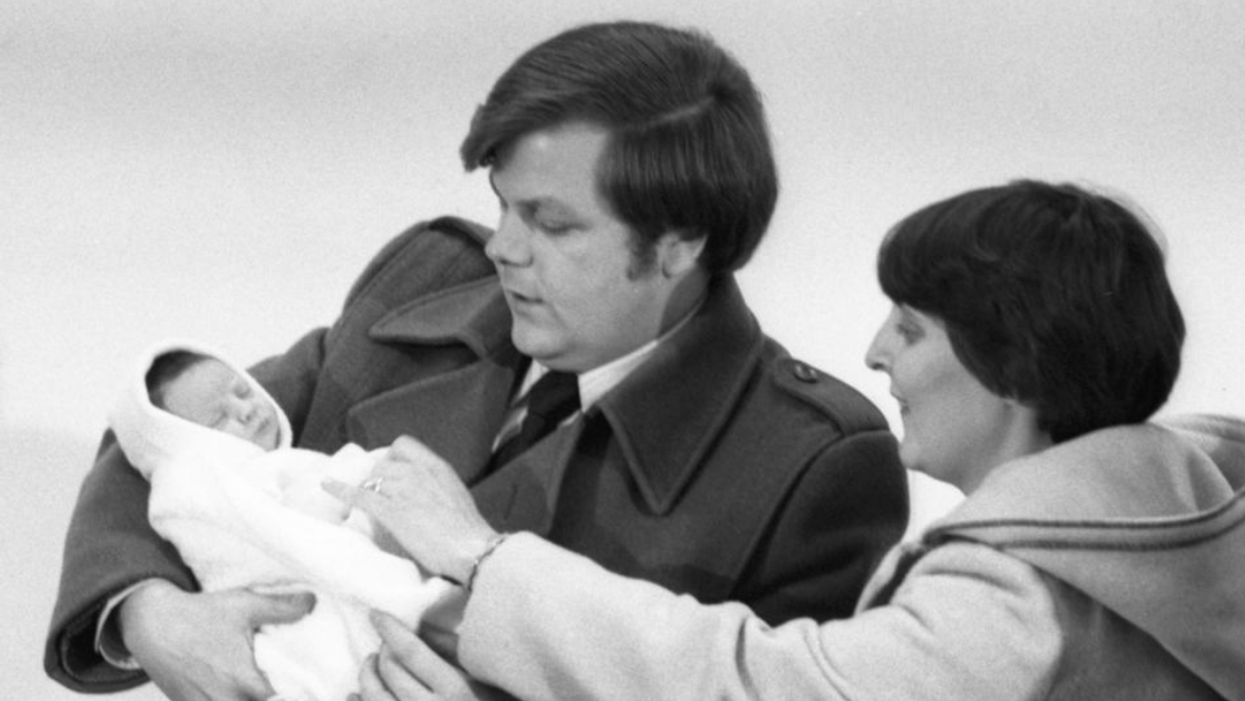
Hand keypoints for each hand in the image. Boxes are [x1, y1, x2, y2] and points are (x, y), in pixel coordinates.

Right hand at [119, 580, 313, 700]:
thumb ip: (282, 608)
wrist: (151, 624)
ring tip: (259, 689)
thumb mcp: (244, 605)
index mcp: (243, 681)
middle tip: (282, 687)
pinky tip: (237, 692)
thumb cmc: (200, 614)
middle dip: (272, 698)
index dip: (295, 696)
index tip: (305, 688)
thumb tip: (312, 602)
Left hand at [323, 436, 497, 583]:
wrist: (470, 549)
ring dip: (367, 489)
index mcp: (437, 467)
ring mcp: (403, 489)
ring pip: (372, 478)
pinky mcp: (391, 510)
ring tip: (365, 503)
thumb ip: (437, 486)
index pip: (403, 444)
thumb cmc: (468, 531)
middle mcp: (418, 471)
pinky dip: (340, 489)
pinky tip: (327, 486)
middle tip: (376, 495)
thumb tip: (422, 494)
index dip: (391, 456)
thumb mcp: (456, 496)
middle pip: (383, 463)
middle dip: (376, 478)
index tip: (389, 471)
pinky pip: (359, 494)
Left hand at [352, 610, 509, 700]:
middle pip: (391, 672)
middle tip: (382, 644)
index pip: (411, 651)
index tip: (376, 614)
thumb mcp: (487, 681)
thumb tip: (423, 625)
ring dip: (366, 676)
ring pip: (374, 698)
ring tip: (370, 665)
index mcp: (456, 690)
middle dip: (381, 651)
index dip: (390, 629)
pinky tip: (352, 694)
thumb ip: (455, 652)